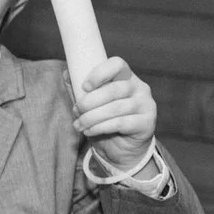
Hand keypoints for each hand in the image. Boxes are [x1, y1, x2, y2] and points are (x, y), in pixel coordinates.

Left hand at [73, 55, 156, 170]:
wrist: (121, 149)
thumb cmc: (105, 121)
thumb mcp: (90, 104)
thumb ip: (79, 89)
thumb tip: (66, 73)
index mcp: (126, 77)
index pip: (117, 64)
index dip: (100, 73)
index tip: (84, 87)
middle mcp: (139, 87)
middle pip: (114, 89)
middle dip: (90, 101)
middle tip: (76, 110)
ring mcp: (146, 104)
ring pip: (116, 108)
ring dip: (91, 117)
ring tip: (79, 125)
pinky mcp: (147, 122)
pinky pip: (121, 123)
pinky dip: (100, 127)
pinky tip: (89, 131)